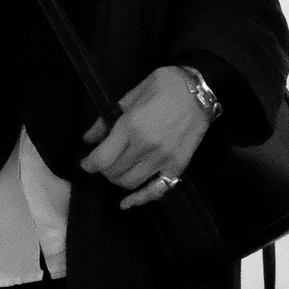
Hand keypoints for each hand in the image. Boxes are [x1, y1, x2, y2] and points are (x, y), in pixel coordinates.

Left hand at [79, 65, 213, 208]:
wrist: (201, 89)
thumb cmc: (165, 85)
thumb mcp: (131, 94)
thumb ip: (107, 119)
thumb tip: (88, 139)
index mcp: (131, 127)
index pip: (101, 159)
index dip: (89, 164)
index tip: (86, 162)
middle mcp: (146, 147)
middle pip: (114, 173)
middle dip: (104, 170)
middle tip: (105, 161)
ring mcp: (164, 159)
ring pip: (131, 183)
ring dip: (120, 180)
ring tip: (120, 170)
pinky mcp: (179, 165)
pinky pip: (158, 190)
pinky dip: (141, 199)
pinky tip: (128, 203)